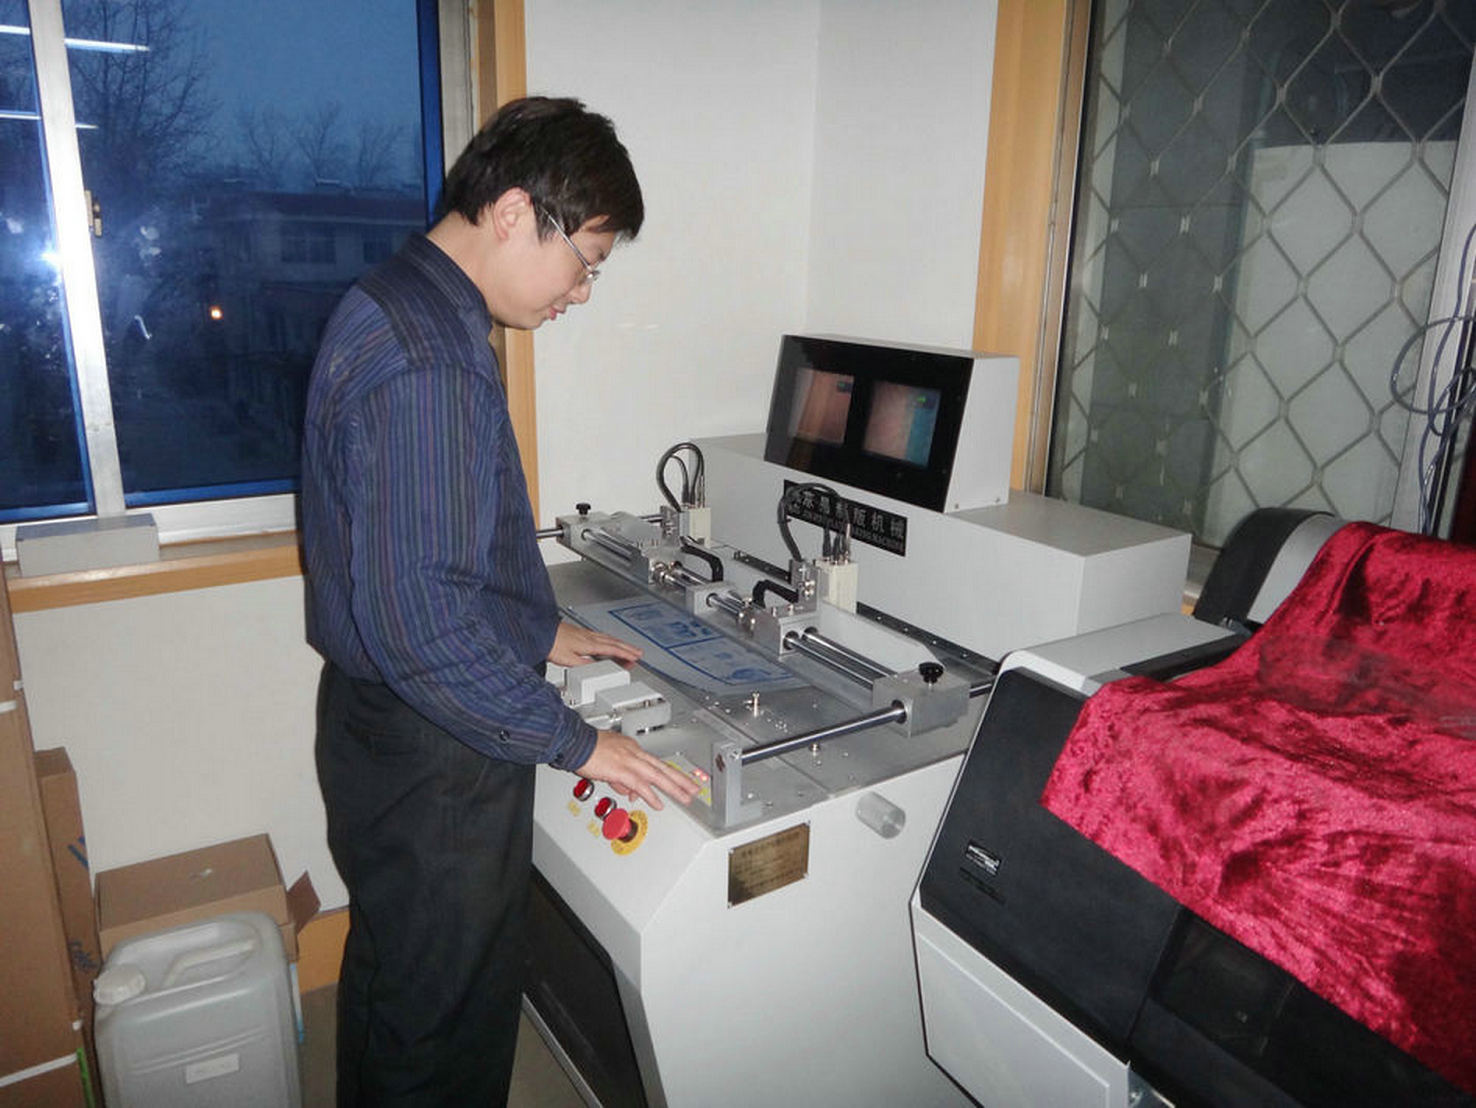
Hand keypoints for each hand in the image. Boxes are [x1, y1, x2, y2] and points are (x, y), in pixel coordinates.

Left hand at [548, 621, 642, 668]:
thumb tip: (598, 671)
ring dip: (619, 643)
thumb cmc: (550, 643)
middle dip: (627, 647)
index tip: (635, 657)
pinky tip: (606, 641)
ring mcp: (584, 633)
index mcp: (588, 644)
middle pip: (613, 642)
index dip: (625, 654)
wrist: (539, 631)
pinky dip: (608, 639)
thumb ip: (585, 666)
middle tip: (638, 653)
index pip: (612, 649)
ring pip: (607, 638)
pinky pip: (600, 636)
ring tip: (627, 648)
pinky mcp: (578, 632)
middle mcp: (588, 637)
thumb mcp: (568, 660)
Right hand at [574, 731, 699, 809]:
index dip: (667, 774)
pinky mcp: (622, 770)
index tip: (679, 781)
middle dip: (680, 779)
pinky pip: (641, 785)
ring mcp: (629, 761)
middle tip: (694, 788)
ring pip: (658, 776)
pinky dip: (651, 796)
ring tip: (686, 798)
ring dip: (674, 788)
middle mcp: (634, 753)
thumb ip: (620, 779)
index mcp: (631, 749)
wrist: (575, 742)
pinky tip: (659, 804)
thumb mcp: (607, 765)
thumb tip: (629, 792)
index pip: (654, 763)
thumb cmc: (586, 750)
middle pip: (663, 768)